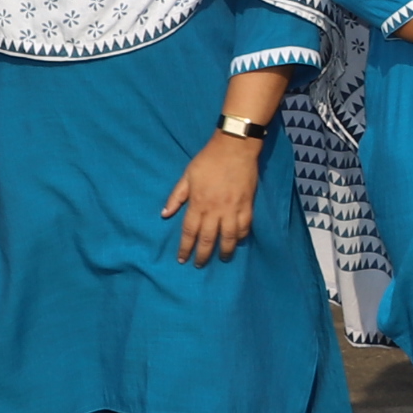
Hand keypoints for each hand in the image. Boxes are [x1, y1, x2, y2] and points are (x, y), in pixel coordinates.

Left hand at [163, 133, 262, 264]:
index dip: (185, 248)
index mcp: (198, 203)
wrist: (235, 147)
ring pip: (229, 237)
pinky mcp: (247, 205)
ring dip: (224, 251)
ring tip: (221, 259)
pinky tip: (238, 242)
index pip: (190, 231)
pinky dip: (241, 236)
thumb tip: (165, 215)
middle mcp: (215, 209)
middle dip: (203, 254)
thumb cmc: (208, 160)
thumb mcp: (187, 175)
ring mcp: (233, 208)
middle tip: (199, 265)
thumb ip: (176, 196)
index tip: (182, 259)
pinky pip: (245, 226)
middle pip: (208, 238)